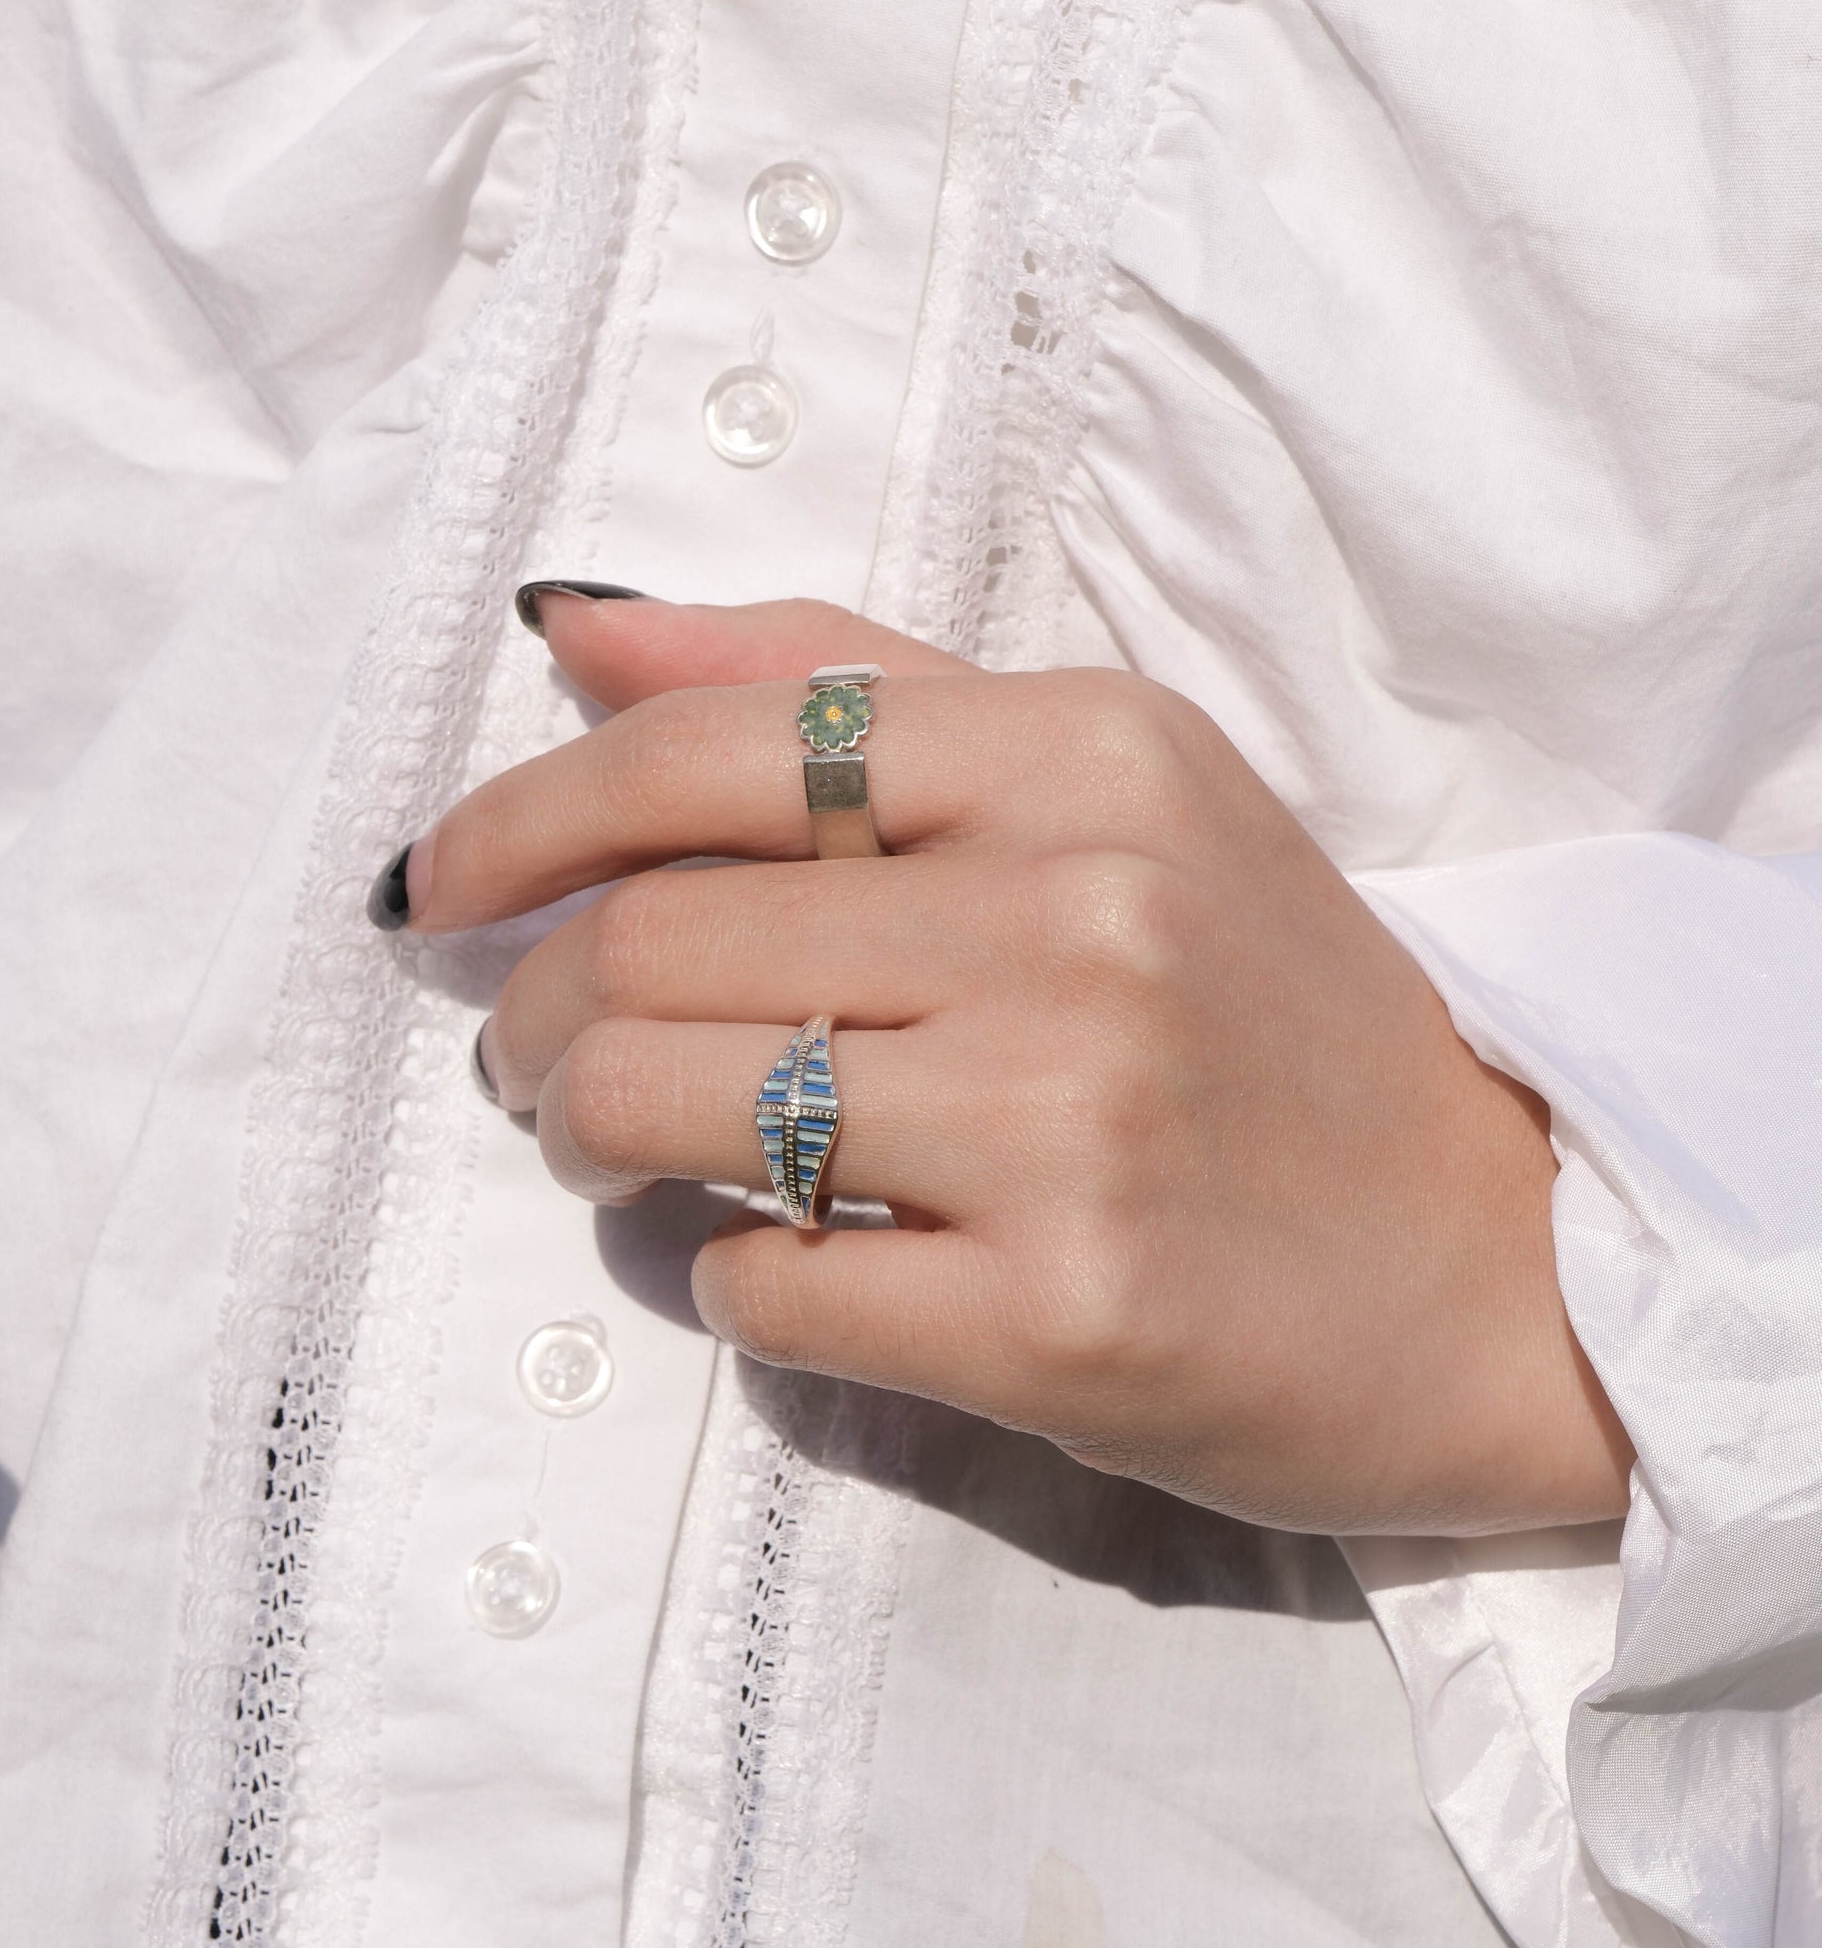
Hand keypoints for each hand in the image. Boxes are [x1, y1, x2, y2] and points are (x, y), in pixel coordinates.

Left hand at [391, 593, 1632, 1535]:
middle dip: (528, 1010)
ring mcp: (1071, 1123)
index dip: (519, 819)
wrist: (1509, 1262)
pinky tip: (778, 1257)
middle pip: (644, 941)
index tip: (439, 888)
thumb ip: (847, 685)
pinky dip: (719, 1274)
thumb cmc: (1280, 1015)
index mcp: (1085, 753)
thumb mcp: (1116, 789)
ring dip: (582, 1133)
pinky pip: (759, 1287)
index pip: (703, 752)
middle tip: (532, 1054)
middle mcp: (1079, 915)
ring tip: (611, 1143)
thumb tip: (578, 627)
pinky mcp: (1061, 1319)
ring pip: (659, 1107)